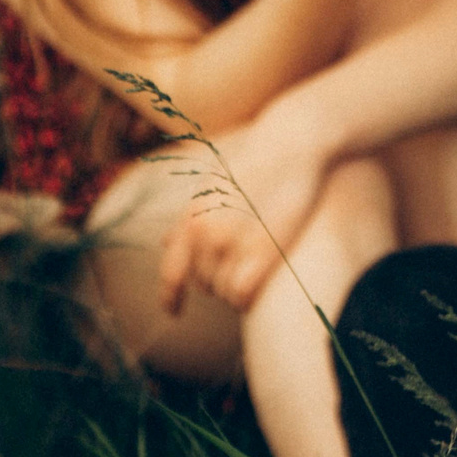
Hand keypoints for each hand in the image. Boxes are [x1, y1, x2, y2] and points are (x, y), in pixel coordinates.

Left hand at [156, 121, 329, 314]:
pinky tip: (260, 282)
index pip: (171, 273)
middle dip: (220, 279)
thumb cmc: (255, 162)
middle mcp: (205, 235)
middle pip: (205, 285)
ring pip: (225, 293)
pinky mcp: (262, 252)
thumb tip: (165, 241)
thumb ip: (187, 219)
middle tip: (243, 261)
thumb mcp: (210, 187)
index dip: (170, 298)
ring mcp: (232, 244)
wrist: (291, 145)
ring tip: (256, 262)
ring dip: (238, 287)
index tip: (174, 312)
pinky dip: (249, 297)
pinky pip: (243, 297)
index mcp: (191, 219)